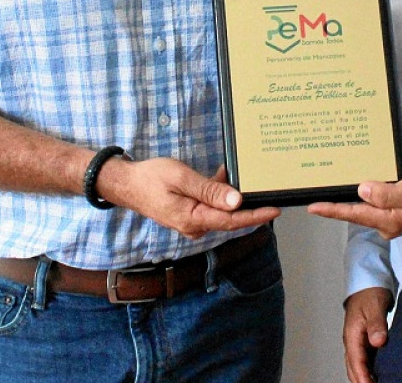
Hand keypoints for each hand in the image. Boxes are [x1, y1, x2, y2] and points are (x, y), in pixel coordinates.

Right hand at [100, 156, 279, 238]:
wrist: (126, 184)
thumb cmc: (151, 178)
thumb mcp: (182, 178)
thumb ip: (209, 190)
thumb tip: (236, 202)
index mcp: (192, 219)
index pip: (232, 221)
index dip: (256, 216)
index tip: (275, 210)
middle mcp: (194, 226)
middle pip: (230, 219)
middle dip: (249, 205)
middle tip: (268, 190)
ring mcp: (191, 223)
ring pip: (221, 211)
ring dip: (232, 195)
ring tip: (242, 175)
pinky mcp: (189, 216)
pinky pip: (210, 207)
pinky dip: (219, 192)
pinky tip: (222, 175)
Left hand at [307, 171, 401, 238]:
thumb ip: (386, 193)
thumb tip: (362, 190)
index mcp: (388, 220)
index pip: (353, 214)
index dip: (332, 210)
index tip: (312, 207)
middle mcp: (387, 222)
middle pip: (358, 208)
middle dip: (342, 196)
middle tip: (324, 185)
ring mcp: (394, 217)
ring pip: (371, 200)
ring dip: (363, 185)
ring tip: (351, 169)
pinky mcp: (400, 210)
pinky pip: (384, 196)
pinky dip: (382, 182)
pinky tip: (387, 167)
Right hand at [343, 287, 391, 382]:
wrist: (369, 283)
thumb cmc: (370, 292)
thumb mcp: (374, 306)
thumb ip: (376, 324)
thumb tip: (377, 341)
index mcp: (352, 334)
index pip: (356, 362)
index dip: (363, 377)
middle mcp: (353, 340)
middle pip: (354, 368)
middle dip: (362, 381)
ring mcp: (358, 341)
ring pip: (358, 365)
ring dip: (365, 376)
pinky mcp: (365, 340)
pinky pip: (365, 359)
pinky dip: (370, 369)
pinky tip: (380, 373)